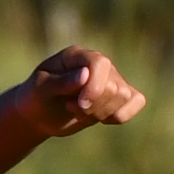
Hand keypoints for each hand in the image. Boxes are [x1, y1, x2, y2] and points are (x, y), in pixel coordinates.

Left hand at [21, 45, 146, 137]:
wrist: (40, 112)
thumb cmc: (36, 97)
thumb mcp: (39, 90)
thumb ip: (60, 82)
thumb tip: (85, 74)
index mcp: (77, 55)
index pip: (100, 64)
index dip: (95, 88)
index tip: (79, 105)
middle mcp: (99, 64)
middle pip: (115, 86)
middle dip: (94, 106)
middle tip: (71, 107)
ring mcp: (112, 78)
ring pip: (125, 96)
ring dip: (102, 112)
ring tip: (81, 111)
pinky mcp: (119, 96)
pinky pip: (137, 102)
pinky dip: (119, 116)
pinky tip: (100, 117)